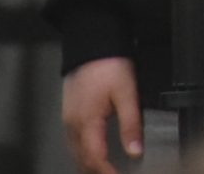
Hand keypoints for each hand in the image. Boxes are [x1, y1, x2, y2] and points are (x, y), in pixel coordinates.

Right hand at [61, 57, 141, 173]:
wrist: (91, 43)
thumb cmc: (109, 64)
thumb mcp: (127, 93)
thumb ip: (131, 124)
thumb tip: (135, 151)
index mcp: (87, 122)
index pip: (96, 159)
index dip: (108, 173)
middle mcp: (73, 124)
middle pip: (82, 160)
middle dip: (97, 172)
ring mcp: (69, 119)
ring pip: (76, 153)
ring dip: (89, 165)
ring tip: (105, 171)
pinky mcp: (70, 113)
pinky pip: (73, 142)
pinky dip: (83, 154)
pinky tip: (93, 155)